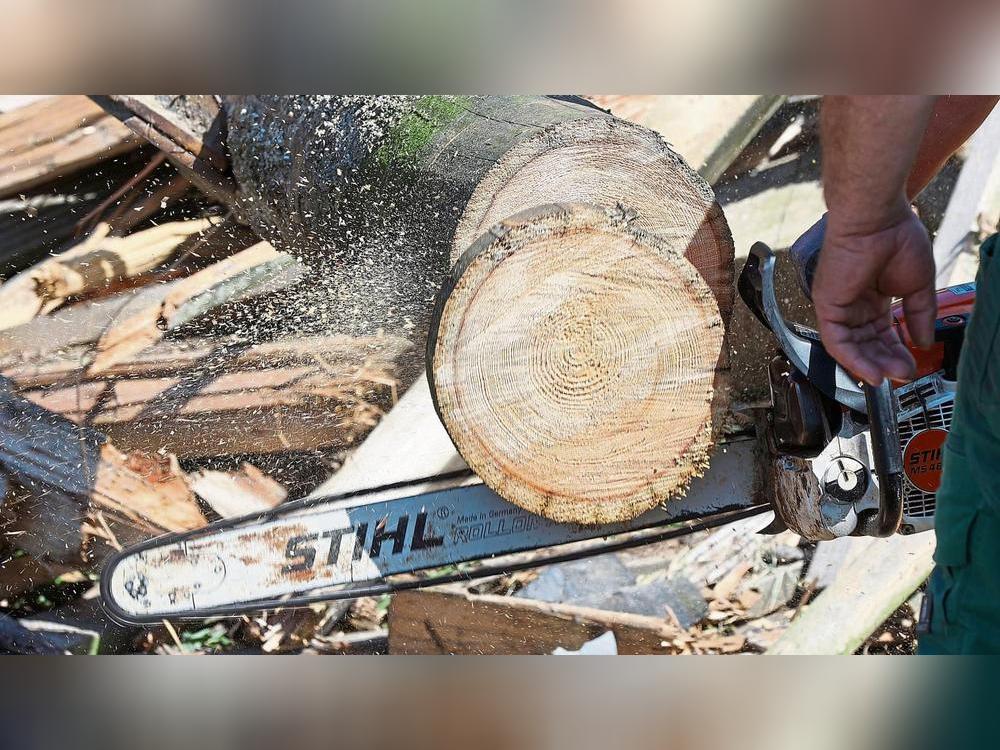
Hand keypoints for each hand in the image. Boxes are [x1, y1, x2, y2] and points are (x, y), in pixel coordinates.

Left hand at [811, 208, 935, 385]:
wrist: (877, 219)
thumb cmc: (896, 237)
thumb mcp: (918, 284)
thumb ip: (919, 314)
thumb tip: (924, 341)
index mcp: (873, 295)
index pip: (882, 332)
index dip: (897, 350)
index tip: (912, 363)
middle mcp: (853, 302)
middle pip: (867, 343)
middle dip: (886, 361)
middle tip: (903, 374)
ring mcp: (838, 305)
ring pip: (851, 347)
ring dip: (871, 365)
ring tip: (891, 377)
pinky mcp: (826, 306)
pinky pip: (836, 342)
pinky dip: (853, 360)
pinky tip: (872, 372)